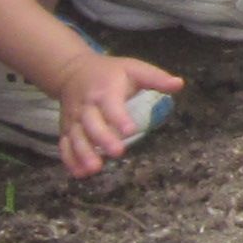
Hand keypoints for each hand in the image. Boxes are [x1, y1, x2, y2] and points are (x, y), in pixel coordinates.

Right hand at [54, 50, 182, 175]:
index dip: (119, 117)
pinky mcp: (66, 129)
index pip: (111, 104)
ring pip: (76, 137)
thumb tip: (178, 84)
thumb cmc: (110, 72)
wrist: (72, 71)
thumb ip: (156, 78)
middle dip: (103, 139)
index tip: (131, 130)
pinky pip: (64, 145)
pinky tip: (79, 174)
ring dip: (83, 154)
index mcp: (105, 90)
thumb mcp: (134, 69)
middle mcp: (86, 106)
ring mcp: (74, 119)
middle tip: (117, 153)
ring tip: (94, 169)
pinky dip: (69, 160)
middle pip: (91, 123)